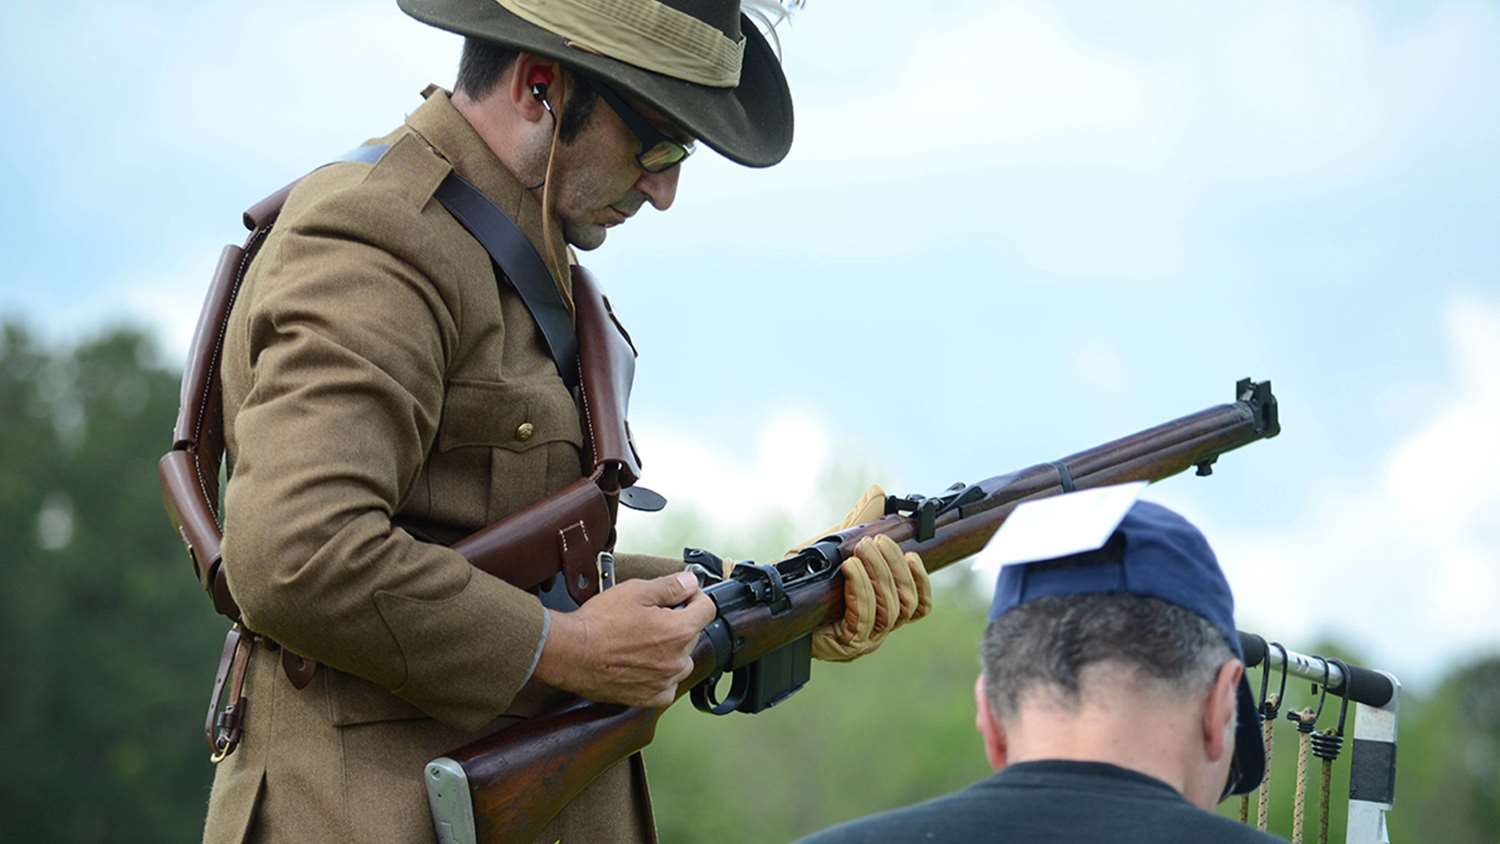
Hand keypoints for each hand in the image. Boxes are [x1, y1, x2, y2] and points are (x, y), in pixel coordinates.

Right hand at [533, 571, 714, 707]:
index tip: (683, 595)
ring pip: (680, 660)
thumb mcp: (636, 591)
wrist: (571, 653)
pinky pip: (667, 685)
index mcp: (679, 631)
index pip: (707, 609)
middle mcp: (678, 660)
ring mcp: (665, 682)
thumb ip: (670, 586)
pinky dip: (659, 675)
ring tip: (641, 640)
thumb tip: (691, 582)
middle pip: (692, 634)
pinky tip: (641, 663)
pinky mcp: (650, 698)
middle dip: (678, 622)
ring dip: (670, 650)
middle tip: (650, 616)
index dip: (695, 597)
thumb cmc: (599, 623)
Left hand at [796, 485, 932, 661]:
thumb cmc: (812, 579)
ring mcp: (865, 639)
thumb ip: (861, 523)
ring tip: (861, 550)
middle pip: (906, 603)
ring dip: (877, 575)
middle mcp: (880, 628)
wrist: (779, 602)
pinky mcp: (845, 643)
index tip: (912, 553)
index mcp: (885, 608)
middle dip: (893, 568)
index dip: (921, 580)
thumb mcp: (838, 546)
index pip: (920, 605)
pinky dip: (860, 589)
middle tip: (874, 542)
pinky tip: (850, 568)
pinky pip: (862, 619)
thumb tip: (877, 493)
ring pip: (889, 612)